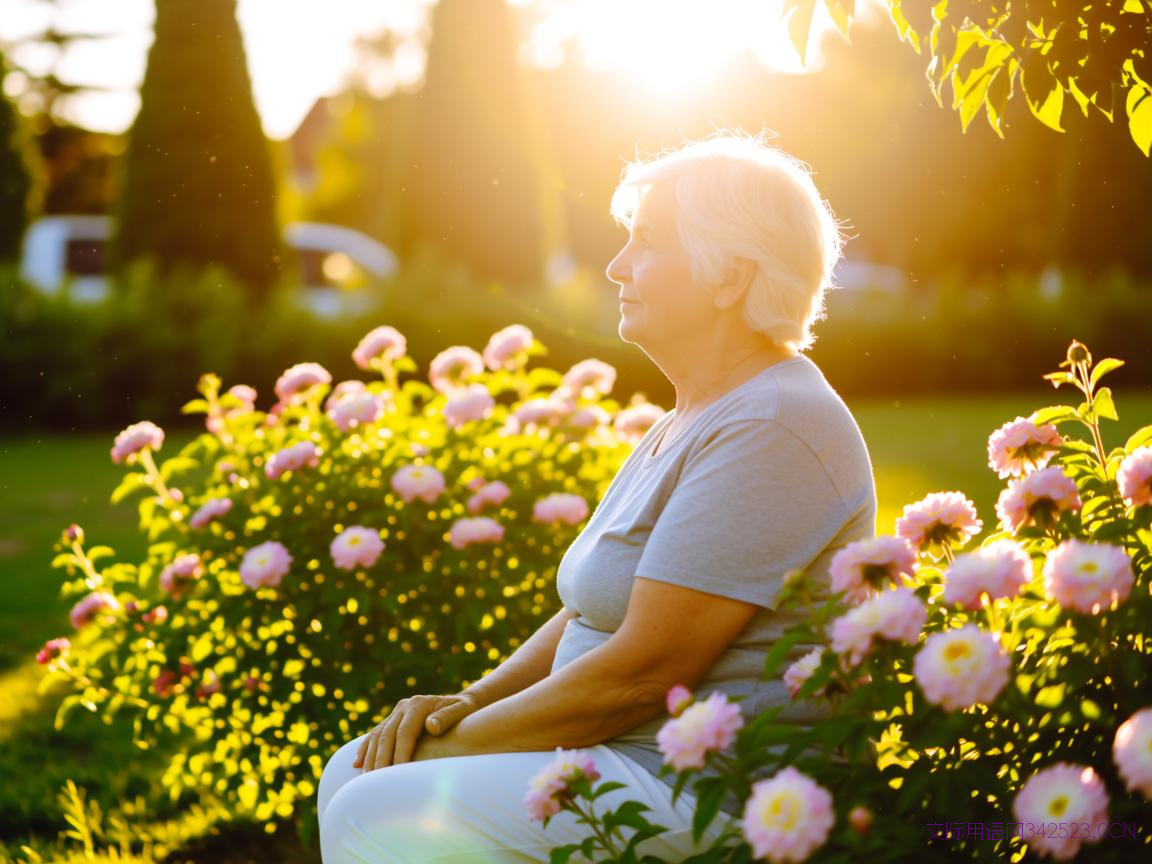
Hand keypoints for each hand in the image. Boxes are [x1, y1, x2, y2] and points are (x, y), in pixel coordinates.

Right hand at [353, 692, 480, 771]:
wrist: (462, 703)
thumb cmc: (465, 712)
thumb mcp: (461, 711)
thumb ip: (447, 717)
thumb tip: (431, 726)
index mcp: (419, 705)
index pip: (405, 732)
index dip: (399, 752)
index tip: (396, 772)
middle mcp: (404, 706)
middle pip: (387, 735)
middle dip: (380, 759)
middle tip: (374, 782)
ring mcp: (396, 712)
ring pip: (377, 735)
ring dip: (370, 757)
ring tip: (365, 779)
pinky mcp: (392, 719)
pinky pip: (375, 734)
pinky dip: (366, 748)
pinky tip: (357, 763)